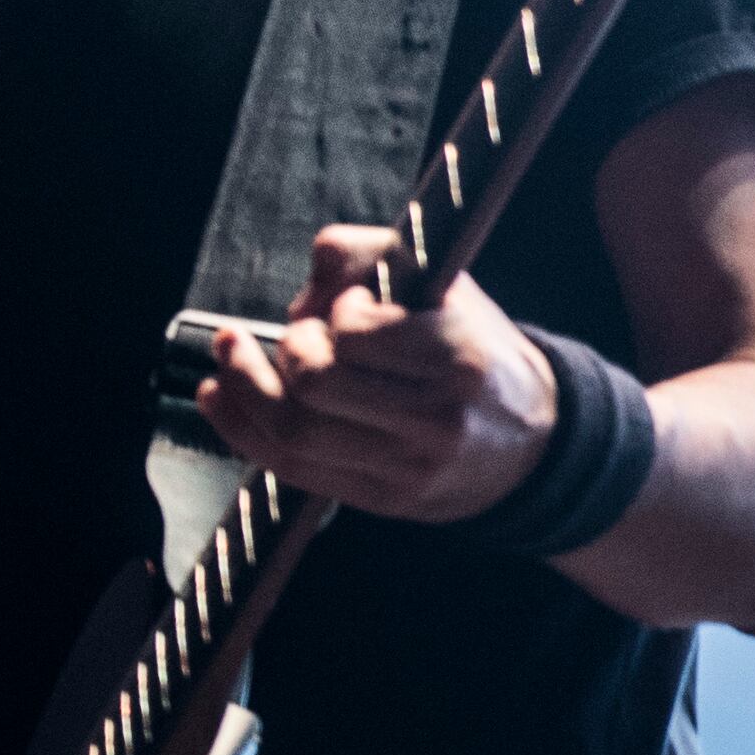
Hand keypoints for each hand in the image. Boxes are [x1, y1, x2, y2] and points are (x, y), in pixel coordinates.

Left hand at [189, 224, 563, 524]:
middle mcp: (436, 420)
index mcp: (459, 357)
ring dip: (246, 386)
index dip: (336, 311)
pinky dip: (241, 428)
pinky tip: (219, 395)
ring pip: (293, 431)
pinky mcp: (382, 500)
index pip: (359, 333)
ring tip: (229, 352)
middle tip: (298, 334)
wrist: (535, 443)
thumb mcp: (444, 288)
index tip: (345, 304)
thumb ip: (376, 254)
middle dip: (289, 349)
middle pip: (316, 384)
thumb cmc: (474, 350)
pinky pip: (292, 469)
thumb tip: (319, 257)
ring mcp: (407, 468)